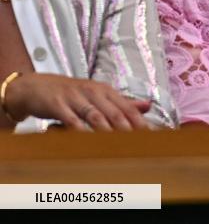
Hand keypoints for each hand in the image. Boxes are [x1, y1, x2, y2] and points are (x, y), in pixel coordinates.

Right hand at [4, 73, 150, 130]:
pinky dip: (79, 130)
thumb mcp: (98, 95)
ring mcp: (75, 97)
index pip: (127, 108)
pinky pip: (70, 119)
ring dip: (107, 130)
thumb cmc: (72, 94)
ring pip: (95, 115)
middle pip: (114, 112)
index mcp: (105, 91)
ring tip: (118, 145)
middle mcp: (92, 92)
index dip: (139, 122)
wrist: (35, 86)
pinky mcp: (57, 104)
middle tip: (138, 144)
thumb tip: (148, 106)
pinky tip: (86, 140)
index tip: (151, 136)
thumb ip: (122, 102)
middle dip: (127, 129)